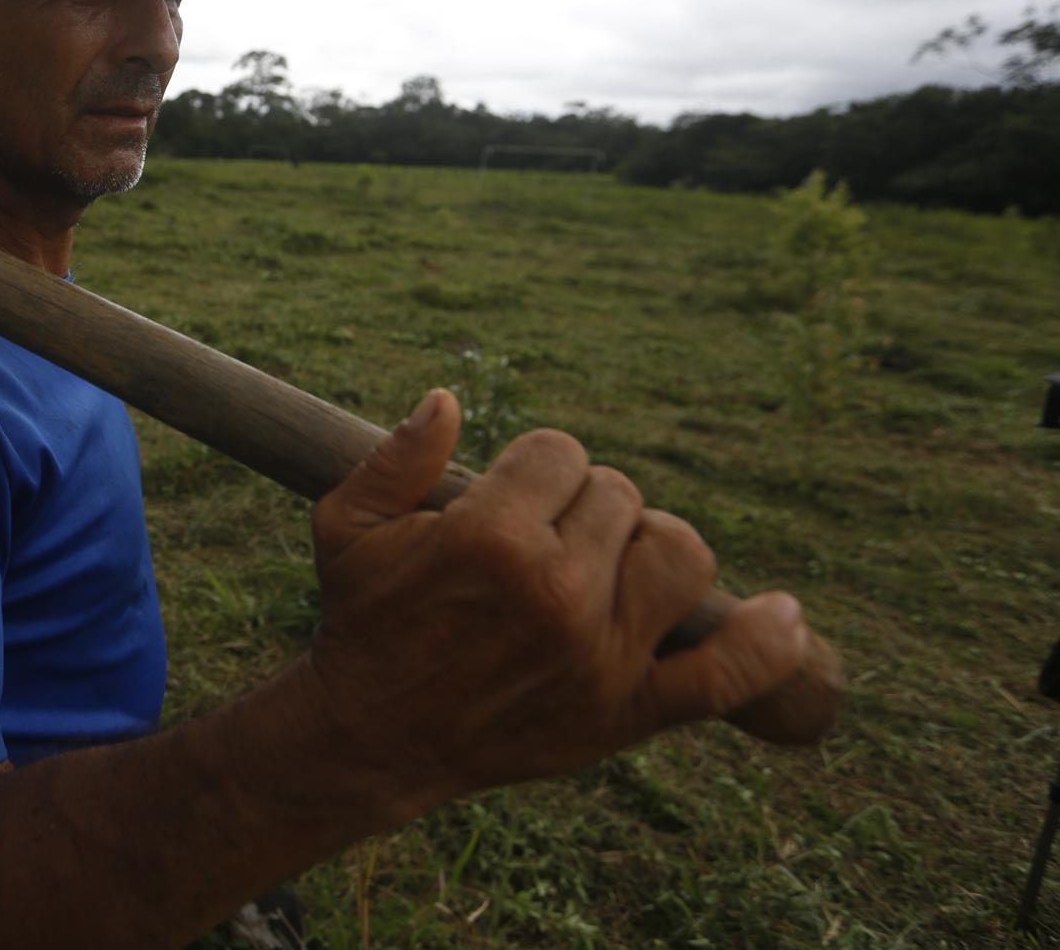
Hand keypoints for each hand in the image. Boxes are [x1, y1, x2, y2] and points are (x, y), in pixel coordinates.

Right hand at [304, 389, 809, 823]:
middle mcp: (555, 592)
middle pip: (617, 494)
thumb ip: (397, 455)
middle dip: (578, 504)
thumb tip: (449, 398)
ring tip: (609, 563)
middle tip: (535, 542)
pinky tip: (787, 614)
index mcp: (490, 538)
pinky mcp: (626, 713)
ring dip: (650, 546)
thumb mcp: (346, 524)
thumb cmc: (362, 619)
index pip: (559, 452)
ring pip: (678, 554)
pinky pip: (723, 676)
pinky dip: (768, 645)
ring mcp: (599, 655)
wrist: (371, 735)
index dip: (531, 467)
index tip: (502, 501)